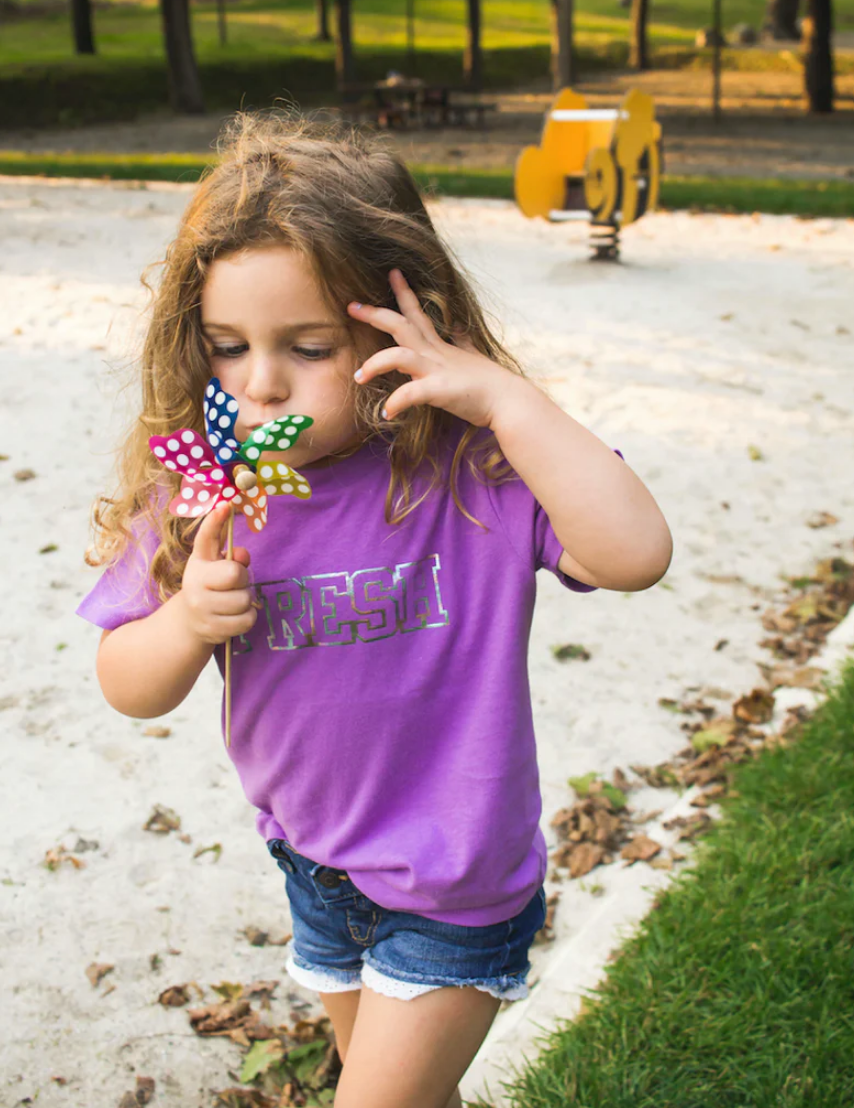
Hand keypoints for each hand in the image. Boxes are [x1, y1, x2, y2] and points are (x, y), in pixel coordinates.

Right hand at [179, 502, 256, 645]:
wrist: (190, 623)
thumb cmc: (210, 586)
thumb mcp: (215, 566)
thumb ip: (230, 556)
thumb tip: (241, 556)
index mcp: (198, 563)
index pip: (206, 539)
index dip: (215, 521)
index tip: (225, 505)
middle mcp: (194, 584)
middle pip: (236, 574)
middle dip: (243, 579)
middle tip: (234, 585)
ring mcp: (202, 608)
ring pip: (244, 600)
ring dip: (246, 601)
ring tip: (234, 601)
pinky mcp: (213, 630)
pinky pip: (247, 620)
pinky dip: (248, 618)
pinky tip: (236, 616)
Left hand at [348, 269, 520, 427]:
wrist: (509, 401)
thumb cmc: (491, 384)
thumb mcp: (473, 356)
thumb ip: (461, 341)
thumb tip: (457, 326)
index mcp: (440, 346)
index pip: (417, 313)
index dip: (403, 292)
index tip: (392, 273)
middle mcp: (435, 353)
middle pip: (400, 326)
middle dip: (374, 314)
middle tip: (351, 306)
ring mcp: (436, 370)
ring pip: (398, 356)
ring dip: (375, 363)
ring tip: (358, 376)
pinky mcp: (439, 391)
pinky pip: (411, 394)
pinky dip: (396, 402)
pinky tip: (386, 412)